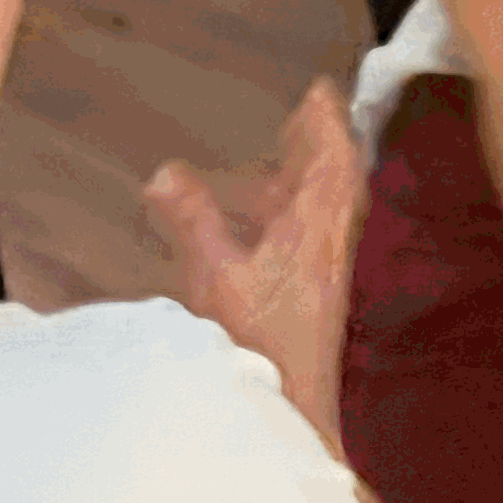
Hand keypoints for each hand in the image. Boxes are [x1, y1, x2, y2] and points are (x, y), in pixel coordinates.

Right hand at [145, 85, 359, 411]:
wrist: (290, 411)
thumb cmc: (257, 345)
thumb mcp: (213, 275)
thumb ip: (190, 219)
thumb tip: (164, 174)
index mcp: (315, 231)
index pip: (332, 163)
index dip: (327, 124)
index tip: (320, 91)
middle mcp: (330, 249)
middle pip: (338, 182)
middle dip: (322, 145)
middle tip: (304, 117)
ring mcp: (327, 276)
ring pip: (329, 213)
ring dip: (313, 179)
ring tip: (286, 160)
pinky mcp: (317, 301)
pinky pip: (317, 240)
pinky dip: (300, 216)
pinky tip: (270, 227)